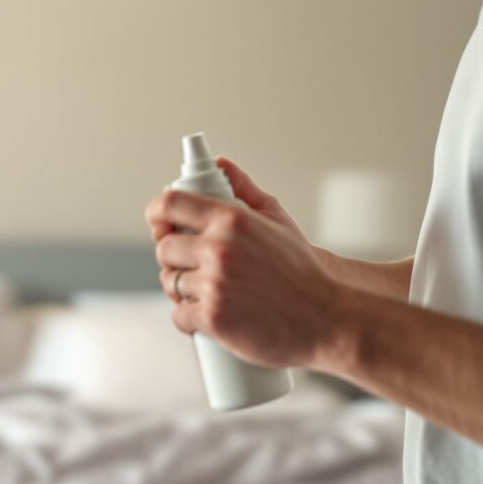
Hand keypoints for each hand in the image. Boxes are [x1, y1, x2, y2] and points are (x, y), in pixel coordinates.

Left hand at [145, 181, 343, 370]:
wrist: (326, 318)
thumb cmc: (302, 270)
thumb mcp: (278, 220)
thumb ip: (245, 190)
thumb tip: (220, 163)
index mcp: (231, 219)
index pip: (171, 203)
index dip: (156, 213)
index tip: (158, 223)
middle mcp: (218, 248)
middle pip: (164, 247)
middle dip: (171, 258)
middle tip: (188, 266)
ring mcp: (214, 284)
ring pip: (170, 283)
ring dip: (178, 290)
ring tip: (198, 292)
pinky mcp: (213, 318)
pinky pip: (179, 315)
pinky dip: (187, 320)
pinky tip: (199, 318)